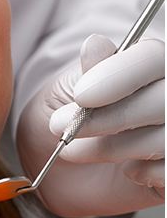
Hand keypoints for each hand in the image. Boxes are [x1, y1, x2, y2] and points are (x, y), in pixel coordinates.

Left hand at [16, 34, 163, 217]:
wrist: (60, 168)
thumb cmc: (65, 119)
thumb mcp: (65, 91)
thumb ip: (87, 71)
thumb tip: (96, 43)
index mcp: (151, 64)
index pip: (153, 57)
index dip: (120, 75)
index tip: (82, 96)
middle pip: (163, 99)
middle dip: (112, 118)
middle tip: (65, 129)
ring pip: (165, 138)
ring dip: (114, 148)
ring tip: (76, 151)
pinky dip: (145, 174)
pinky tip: (127, 171)